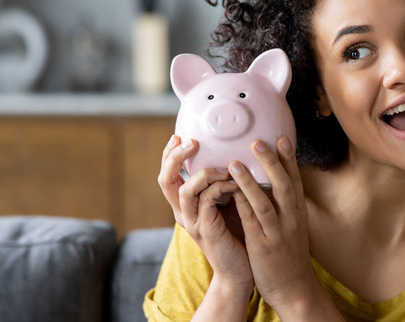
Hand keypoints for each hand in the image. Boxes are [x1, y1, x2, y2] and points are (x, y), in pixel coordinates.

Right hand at [157, 135, 253, 294]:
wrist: (239, 269)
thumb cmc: (235, 232)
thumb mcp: (225, 201)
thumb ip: (220, 181)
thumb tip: (230, 151)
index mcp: (183, 204)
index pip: (167, 174)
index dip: (168, 154)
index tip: (179, 135)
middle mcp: (182, 212)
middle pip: (165, 180)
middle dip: (175, 157)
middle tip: (192, 142)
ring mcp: (192, 222)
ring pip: (185, 190)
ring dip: (204, 173)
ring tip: (223, 167)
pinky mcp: (205, 231)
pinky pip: (206, 202)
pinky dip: (219, 188)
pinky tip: (234, 184)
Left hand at [227, 137, 318, 313]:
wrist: (293, 288)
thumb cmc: (288, 254)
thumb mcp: (293, 226)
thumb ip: (285, 204)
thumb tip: (276, 181)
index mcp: (298, 212)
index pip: (295, 180)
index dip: (289, 159)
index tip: (282, 137)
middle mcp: (291, 218)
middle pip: (284, 185)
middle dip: (271, 162)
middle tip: (258, 141)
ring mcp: (278, 232)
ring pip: (265, 202)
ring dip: (250, 181)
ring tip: (235, 163)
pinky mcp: (263, 245)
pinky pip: (252, 222)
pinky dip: (242, 205)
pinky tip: (230, 192)